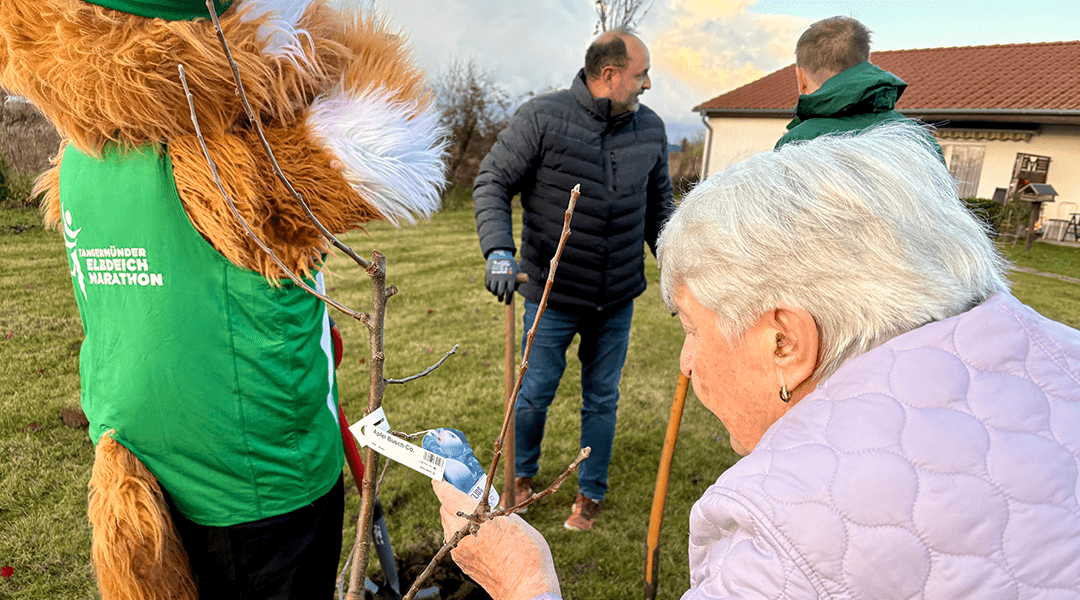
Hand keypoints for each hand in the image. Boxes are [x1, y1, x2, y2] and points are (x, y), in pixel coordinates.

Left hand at [432, 479, 559, 599]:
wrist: (527, 588)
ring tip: (479, 517)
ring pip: (449, 526)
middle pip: (445, 510)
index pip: (446, 494)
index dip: (442, 483)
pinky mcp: (463, 564)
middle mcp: (459, 534)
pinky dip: (463, 533)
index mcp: (472, 518)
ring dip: (458, 518)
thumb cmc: (527, 553)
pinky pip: (456, 541)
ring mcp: (459, 552)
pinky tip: (481, 535)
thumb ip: (495, 512)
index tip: (440, 476)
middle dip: (453, 500)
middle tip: (468, 494)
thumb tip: (487, 509)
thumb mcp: (514, 521)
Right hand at [485, 250, 518, 303]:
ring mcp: (494, 276)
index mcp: (510, 277)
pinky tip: (491, 289)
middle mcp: (502, 277)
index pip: (510, 291)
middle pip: (501, 292)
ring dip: (494, 293)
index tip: (507, 303)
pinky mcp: (488, 275)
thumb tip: (515, 290)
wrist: (499, 254)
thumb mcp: (516, 270)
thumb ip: (517, 280)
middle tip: (500, 300)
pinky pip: (487, 285)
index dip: (508, 299)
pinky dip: (489, 288)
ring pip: (493, 289)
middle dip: (500, 298)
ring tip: (496, 294)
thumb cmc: (509, 264)